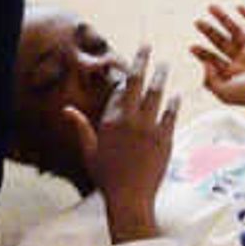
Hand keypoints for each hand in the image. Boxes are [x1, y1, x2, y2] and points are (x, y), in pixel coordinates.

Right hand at [68, 44, 179, 214]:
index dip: (125, 77)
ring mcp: (150, 128)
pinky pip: (171, 114)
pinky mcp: (165, 139)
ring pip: (157, 94)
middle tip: (147, 46)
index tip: (130, 68)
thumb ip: (80, 128)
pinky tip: (177, 96)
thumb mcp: (89, 152)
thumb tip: (67, 110)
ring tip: (165, 66)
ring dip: (161, 77)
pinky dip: (174, 103)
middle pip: (138, 82)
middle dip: (142, 61)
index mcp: (111, 121)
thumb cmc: (106, 177)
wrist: (130, 198)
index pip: (119, 90)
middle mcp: (130, 120)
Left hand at [188, 3, 244, 119]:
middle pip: (222, 43)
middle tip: (197, 23)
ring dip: (224, 19)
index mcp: (233, 74)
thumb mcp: (224, 93)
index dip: (202, 54)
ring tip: (211, 7)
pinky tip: (238, 7)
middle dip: (209, 32)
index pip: (214, 60)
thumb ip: (209, 81)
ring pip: (237, 30)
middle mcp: (244, 61)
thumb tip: (204, 63)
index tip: (192, 47)